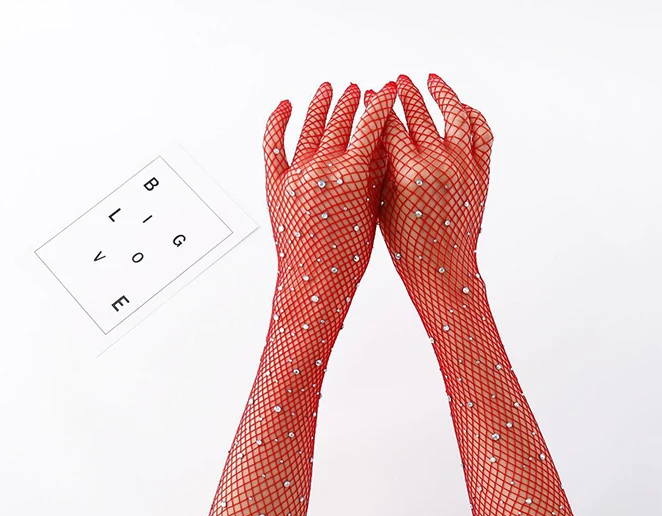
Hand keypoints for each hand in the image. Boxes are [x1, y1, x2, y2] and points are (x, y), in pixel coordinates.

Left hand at [263, 81, 396, 295]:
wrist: (316, 281)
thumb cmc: (350, 256)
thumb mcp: (372, 212)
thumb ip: (376, 175)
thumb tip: (381, 143)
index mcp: (353, 173)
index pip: (371, 124)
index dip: (382, 103)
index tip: (388, 90)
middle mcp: (323, 166)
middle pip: (338, 121)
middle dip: (350, 102)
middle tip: (356, 90)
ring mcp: (296, 173)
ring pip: (308, 127)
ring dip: (320, 106)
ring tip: (327, 90)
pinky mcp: (275, 184)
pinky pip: (273, 144)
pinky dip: (277, 121)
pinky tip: (284, 106)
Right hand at [376, 73, 492, 294]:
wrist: (442, 269)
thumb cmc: (406, 244)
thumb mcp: (383, 204)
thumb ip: (383, 167)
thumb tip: (379, 133)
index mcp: (409, 174)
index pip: (390, 126)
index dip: (378, 108)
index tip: (370, 95)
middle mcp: (439, 164)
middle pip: (419, 114)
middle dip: (405, 94)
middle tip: (396, 82)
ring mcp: (464, 166)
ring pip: (455, 114)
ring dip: (441, 92)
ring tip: (430, 80)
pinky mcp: (481, 172)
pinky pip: (481, 132)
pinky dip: (471, 115)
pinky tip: (459, 107)